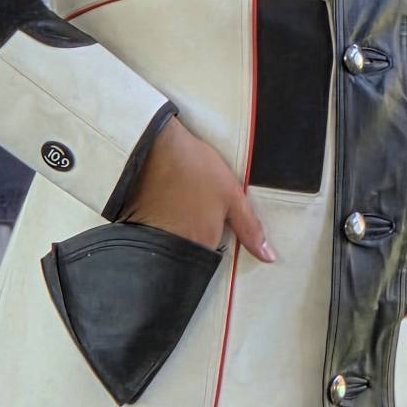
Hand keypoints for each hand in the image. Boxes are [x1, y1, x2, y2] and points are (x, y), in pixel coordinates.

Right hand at [118, 116, 275, 262]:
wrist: (156, 147)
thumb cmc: (198, 170)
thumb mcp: (232, 195)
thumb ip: (250, 228)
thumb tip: (269, 258)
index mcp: (201, 244)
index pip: (212, 258)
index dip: (217, 241)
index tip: (216, 223)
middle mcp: (176, 248)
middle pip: (191, 253)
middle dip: (197, 238)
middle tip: (199, 210)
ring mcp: (154, 239)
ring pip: (174, 245)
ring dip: (179, 232)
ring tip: (183, 205)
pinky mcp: (137, 227)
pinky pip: (154, 236)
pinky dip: (161, 225)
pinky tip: (166, 204)